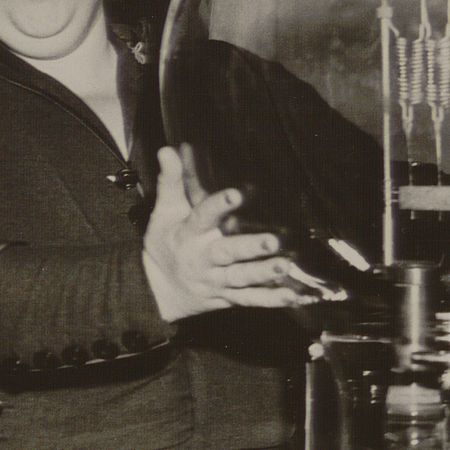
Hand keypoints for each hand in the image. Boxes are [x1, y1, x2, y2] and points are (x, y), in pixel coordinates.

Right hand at [142, 146, 314, 319]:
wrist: (156, 292)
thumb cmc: (165, 245)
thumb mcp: (163, 213)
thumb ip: (171, 182)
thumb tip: (168, 150)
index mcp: (187, 234)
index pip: (202, 217)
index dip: (219, 205)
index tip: (238, 193)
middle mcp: (202, 259)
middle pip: (226, 253)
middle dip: (249, 248)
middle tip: (273, 241)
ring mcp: (216, 280)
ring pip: (241, 278)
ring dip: (263, 273)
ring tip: (285, 266)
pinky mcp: (228, 296)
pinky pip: (251, 299)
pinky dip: (272, 299)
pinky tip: (294, 297)